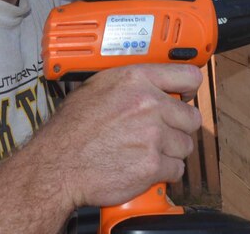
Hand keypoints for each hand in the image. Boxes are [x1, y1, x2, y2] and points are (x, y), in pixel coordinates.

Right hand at [38, 64, 202, 208]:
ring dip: (171, 151)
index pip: (188, 76)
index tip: (187, 96)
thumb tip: (151, 86)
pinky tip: (144, 167)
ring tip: (147, 152)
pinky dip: (164, 172)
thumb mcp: (96, 87)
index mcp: (136, 79)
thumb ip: (130, 84)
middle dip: (178, 127)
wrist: (58, 165)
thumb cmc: (71, 129)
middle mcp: (149, 104)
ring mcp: (153, 135)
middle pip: (191, 117)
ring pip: (185, 145)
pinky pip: (176, 169)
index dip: (190, 89)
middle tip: (161, 133)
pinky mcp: (153, 165)